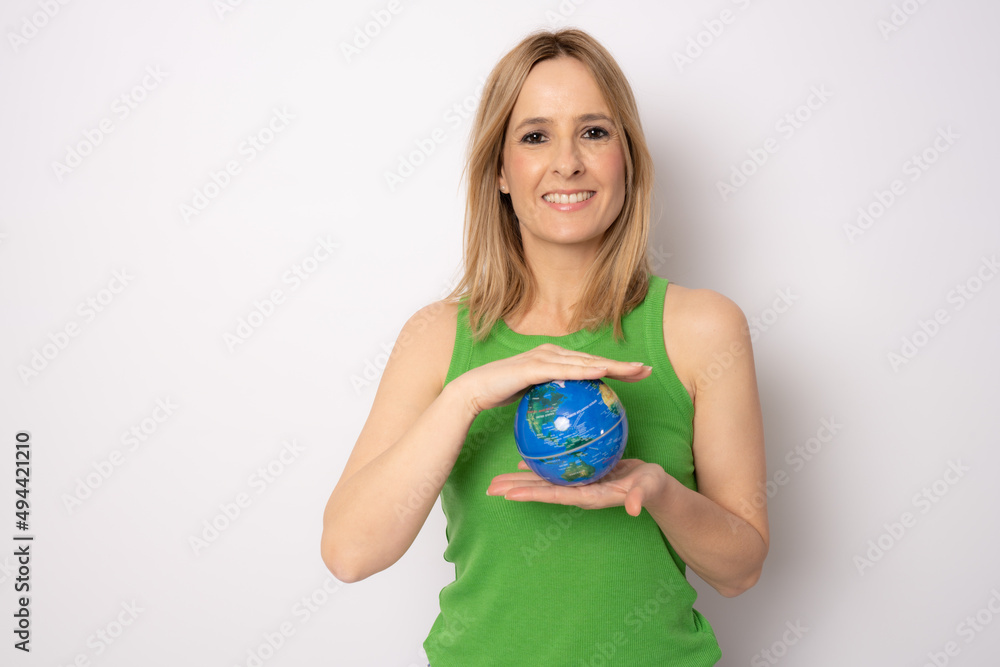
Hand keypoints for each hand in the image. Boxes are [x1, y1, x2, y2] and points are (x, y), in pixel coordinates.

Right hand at [452, 343, 651, 416]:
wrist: (472, 391)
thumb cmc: (499, 394)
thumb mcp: (531, 399)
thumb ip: (549, 401)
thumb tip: (566, 419)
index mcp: (553, 360)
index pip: (589, 364)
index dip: (615, 367)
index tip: (638, 374)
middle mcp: (551, 353)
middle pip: (593, 359)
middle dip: (622, 364)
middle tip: (647, 369)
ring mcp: (543, 357)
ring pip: (585, 362)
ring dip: (612, 365)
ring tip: (635, 371)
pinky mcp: (534, 366)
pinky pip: (566, 370)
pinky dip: (587, 370)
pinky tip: (604, 372)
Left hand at [486, 459, 670, 516]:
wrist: (654, 487)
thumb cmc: (652, 488)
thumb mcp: (648, 489)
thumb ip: (640, 498)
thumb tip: (634, 508)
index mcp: (589, 496)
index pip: (555, 496)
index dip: (531, 494)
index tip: (508, 494)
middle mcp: (578, 492)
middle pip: (542, 490)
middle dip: (516, 489)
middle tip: (489, 486)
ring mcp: (578, 484)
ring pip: (544, 481)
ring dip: (520, 480)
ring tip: (497, 478)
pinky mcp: (581, 474)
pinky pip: (555, 470)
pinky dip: (539, 465)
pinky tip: (524, 459)